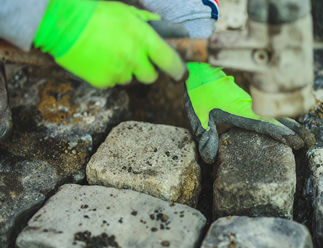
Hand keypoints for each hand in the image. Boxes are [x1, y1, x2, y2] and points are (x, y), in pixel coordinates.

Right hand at [34, 0, 185, 87]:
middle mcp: (134, 58)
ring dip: (125, 71)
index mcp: (144, 40)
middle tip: (136, 60)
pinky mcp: (103, 81)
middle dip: (146, 71)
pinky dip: (108, 75)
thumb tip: (158, 25)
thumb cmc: (96, 13)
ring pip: (129, 80)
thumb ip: (146, 22)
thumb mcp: (126, 12)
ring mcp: (118, 72)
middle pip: (150, 77)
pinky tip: (98, 60)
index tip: (180, 74)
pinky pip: (112, 83)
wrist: (64, 23)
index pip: (170, 62)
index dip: (178, 70)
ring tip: (110, 55)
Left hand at [184, 63, 314, 163]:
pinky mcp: (249, 101)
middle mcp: (249, 106)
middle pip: (276, 119)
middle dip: (293, 131)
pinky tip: (290, 123)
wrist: (200, 70)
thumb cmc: (199, 93)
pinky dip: (282, 117)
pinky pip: (269, 110)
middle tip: (309, 142)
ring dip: (291, 124)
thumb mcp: (198, 115)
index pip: (264, 124)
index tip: (296, 142)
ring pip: (275, 113)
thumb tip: (209, 158)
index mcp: (238, 110)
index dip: (281, 134)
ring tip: (306, 135)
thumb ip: (205, 136)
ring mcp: (250, 102)